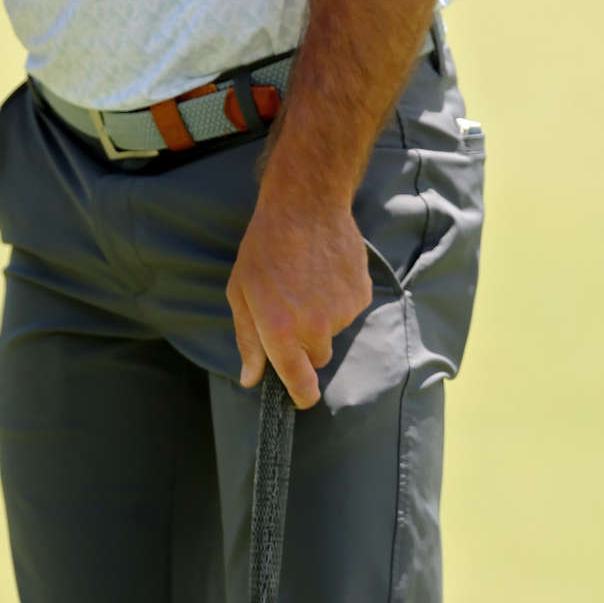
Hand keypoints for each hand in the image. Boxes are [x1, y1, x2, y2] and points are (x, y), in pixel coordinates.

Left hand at [226, 183, 372, 408]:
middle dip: (305, 343)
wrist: (305, 206)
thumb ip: (248, 341)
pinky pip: (349, 310)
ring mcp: (342, 312)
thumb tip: (251, 378)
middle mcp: (315, 328)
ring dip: (322, 317)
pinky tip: (325, 273)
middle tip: (291, 308)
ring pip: (333, 331)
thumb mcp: (241, 294)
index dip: (301, 395)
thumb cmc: (264, 249)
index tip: (300, 397)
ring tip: (307, 281)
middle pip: (317, 357)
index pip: (300, 384)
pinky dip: (339, 299)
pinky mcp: (362, 295)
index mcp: (281, 332)